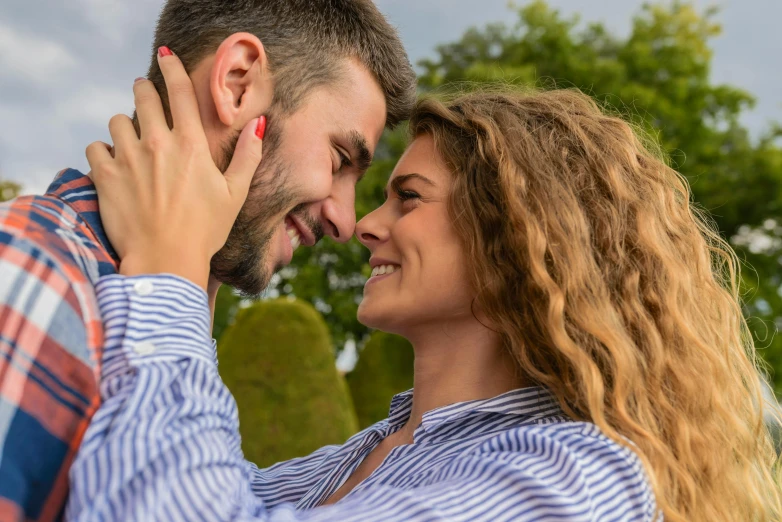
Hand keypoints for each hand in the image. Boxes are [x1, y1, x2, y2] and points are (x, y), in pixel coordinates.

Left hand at [86, 47, 264, 290]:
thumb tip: (260, 125)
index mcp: (191, 145)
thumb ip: (248, 156)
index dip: (173, 68)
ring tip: (130, 138)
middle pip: (143, 97)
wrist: (165, 260)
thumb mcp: (235, 194)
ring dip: (123, 125)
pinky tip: (112, 164)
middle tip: (144, 93)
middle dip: (143, 90)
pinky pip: (95, 147)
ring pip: (116, 121)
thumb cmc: (205, 230)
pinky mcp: (104, 176)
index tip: (167, 56)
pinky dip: (102, 152)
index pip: (180, 92)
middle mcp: (157, 144)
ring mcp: (127, 159)